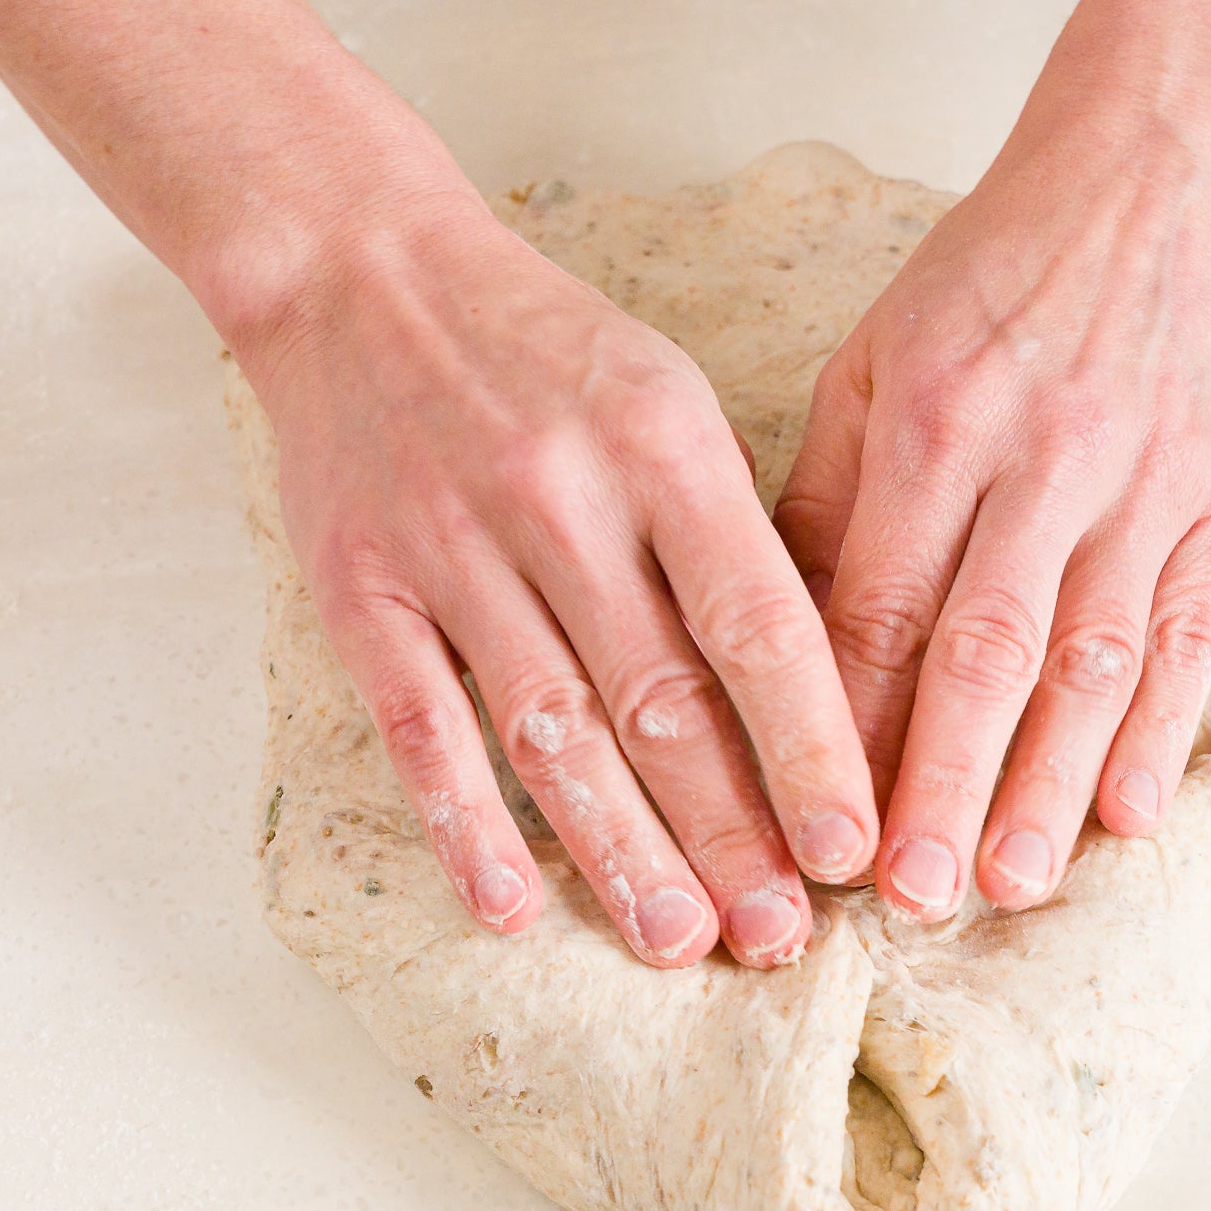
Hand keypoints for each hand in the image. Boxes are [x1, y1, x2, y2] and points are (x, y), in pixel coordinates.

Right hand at [241, 195, 878, 967]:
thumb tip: (813, 695)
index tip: (854, 846)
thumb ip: (728, 533)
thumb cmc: (542, 347)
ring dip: (620, 852)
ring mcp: (451, 549)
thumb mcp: (666, 396)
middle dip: (731, 832)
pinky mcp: (361, 591)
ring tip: (679, 939)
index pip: (757, 624)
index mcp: (661, 445)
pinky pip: (421, 726)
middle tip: (783, 935)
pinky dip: (464, 824)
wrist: (357, 271)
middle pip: (661, 701)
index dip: (810, 747)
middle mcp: (560, 500)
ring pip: (552, 731)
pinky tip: (512, 905)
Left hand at [775, 107, 1210, 918]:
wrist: (1165, 172)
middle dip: (942, 784)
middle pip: (986, 652)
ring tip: (1008, 882)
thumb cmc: (998, 273)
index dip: (851, 727)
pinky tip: (1128, 815)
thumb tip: (774, 639)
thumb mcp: (878, 355)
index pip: (884, 606)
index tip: (818, 824)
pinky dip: (1160, 731)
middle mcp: (1044, 460)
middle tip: (909, 895)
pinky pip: (1190, 632)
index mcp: (939, 423)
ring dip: (1049, 783)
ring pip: (1092, 660)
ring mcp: (1145, 484)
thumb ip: (830, 495)